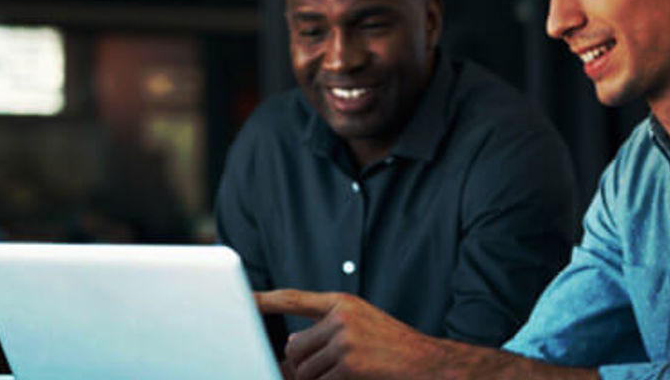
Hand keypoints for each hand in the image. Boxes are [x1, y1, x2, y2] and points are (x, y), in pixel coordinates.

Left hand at [256, 289, 442, 379]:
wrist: (429, 363)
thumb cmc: (393, 348)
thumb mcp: (362, 326)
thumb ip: (327, 330)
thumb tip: (290, 348)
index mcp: (343, 303)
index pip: (293, 298)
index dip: (265, 300)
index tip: (241, 298)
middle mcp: (341, 317)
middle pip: (294, 347)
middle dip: (301, 365)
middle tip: (325, 370)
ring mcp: (345, 340)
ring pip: (303, 370)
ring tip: (346, 374)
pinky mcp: (348, 365)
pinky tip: (355, 378)